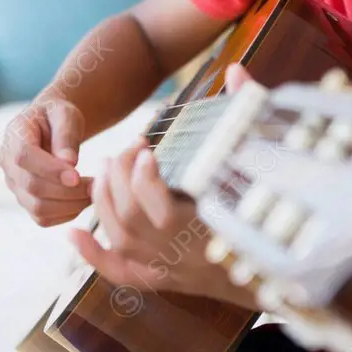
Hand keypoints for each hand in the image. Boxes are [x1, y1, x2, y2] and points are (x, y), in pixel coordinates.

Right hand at [0, 96, 92, 226]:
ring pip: (37, 207)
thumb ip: (66, 134)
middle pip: (32, 185)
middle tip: (96, 185)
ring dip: (70, 205)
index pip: (24, 156)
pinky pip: (43, 218)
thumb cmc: (57, 116)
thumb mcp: (65, 114)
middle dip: (68, 190)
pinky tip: (82, 199)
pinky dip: (66, 214)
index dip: (50, 170)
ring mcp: (14, 185)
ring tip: (93, 192)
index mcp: (14, 135)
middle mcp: (7, 162)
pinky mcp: (25, 201)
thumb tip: (69, 163)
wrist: (50, 125)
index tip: (77, 175)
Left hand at [68, 64, 259, 300]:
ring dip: (104, 203)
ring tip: (103, 169)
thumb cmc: (269, 207)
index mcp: (209, 229)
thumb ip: (245, 114)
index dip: (147, 182)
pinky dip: (93, 255)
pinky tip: (73, 231)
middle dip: (121, 182)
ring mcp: (170, 270)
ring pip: (122, 241)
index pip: (165, 211)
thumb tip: (235, 69)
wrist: (277, 269)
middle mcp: (184, 255)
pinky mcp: (161, 281)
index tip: (146, 150)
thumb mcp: (261, 162)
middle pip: (134, 221)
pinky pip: (121, 273)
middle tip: (123, 150)